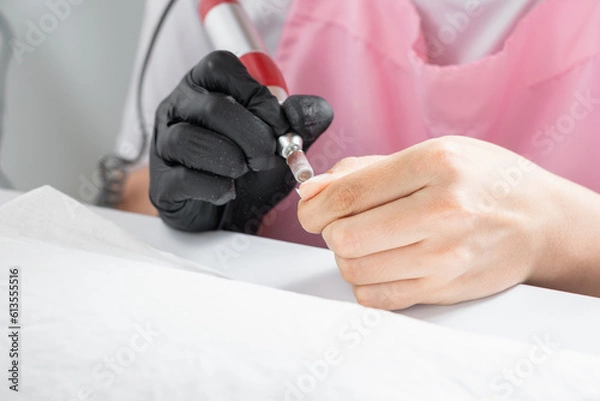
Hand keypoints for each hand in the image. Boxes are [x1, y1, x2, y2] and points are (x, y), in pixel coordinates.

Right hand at [150, 51, 332, 231]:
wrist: (227, 214)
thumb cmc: (250, 168)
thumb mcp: (284, 138)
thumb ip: (304, 117)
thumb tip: (299, 112)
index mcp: (205, 86)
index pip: (221, 66)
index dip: (256, 95)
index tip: (277, 125)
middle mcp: (177, 108)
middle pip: (212, 108)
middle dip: (251, 136)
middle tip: (266, 156)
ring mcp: (163, 144)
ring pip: (187, 139)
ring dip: (230, 160)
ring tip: (244, 171)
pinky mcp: (161, 183)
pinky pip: (182, 178)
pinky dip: (215, 187)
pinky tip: (228, 191)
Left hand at [298, 136, 592, 309]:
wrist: (538, 221)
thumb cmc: (483, 181)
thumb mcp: (429, 153)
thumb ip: (364, 171)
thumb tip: (312, 191)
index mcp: (434, 165)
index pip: (348, 194)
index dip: (315, 205)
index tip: (312, 208)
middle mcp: (441, 212)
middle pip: (344, 237)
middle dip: (331, 229)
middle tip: (346, 221)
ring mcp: (444, 257)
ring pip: (354, 269)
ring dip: (348, 255)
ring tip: (370, 240)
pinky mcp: (443, 289)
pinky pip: (375, 297)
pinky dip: (365, 281)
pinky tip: (382, 262)